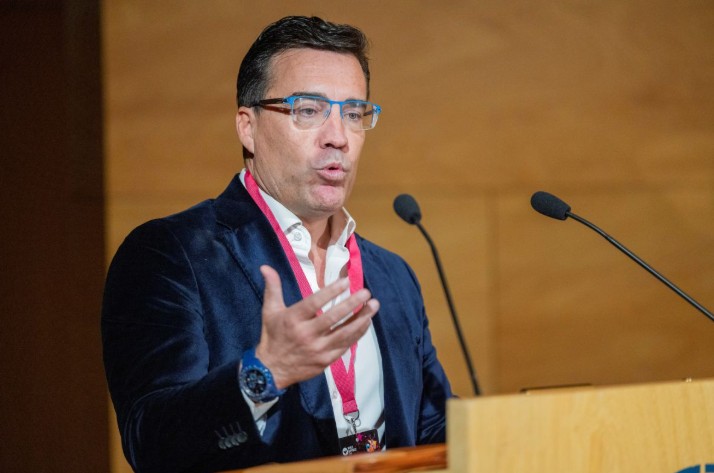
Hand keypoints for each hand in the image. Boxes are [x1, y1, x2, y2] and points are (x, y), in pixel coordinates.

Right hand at [254, 265, 379, 389]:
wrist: (271, 370)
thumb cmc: (273, 336)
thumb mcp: (269, 311)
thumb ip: (273, 288)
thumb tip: (265, 267)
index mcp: (293, 319)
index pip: (315, 303)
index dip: (331, 292)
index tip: (346, 282)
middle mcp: (306, 334)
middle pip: (333, 318)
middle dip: (352, 304)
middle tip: (366, 292)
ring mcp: (318, 349)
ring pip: (344, 333)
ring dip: (361, 319)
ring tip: (373, 306)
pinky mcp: (325, 360)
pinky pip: (345, 345)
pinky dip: (357, 333)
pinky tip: (366, 322)